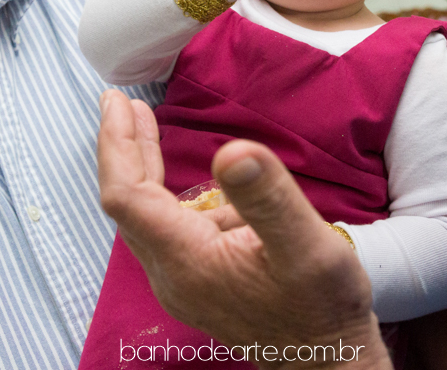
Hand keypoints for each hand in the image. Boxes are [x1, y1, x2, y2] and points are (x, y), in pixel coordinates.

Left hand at [98, 89, 389, 369]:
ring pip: (145, 214)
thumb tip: (230, 152)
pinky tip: (203, 180)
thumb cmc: (322, 308)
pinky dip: (169, 192)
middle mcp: (172, 273)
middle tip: (121, 102)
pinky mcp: (197, 281)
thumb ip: (268, 197)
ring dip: (144, 166)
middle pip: (128, 202)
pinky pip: (168, 227)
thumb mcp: (307, 245)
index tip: (117, 102)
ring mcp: (182, 280)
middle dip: (124, 147)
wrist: (329, 362)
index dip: (118, 145)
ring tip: (145, 121)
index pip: (126, 195)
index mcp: (186, 260)